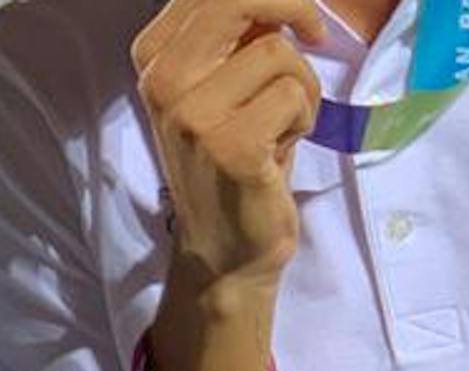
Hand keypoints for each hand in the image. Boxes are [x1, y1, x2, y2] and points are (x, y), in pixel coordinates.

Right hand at [132, 0, 324, 291]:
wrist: (224, 249)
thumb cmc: (234, 158)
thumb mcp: (220, 85)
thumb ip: (234, 33)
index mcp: (152, 57)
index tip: (297, 15)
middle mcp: (162, 81)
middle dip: (293, 7)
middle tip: (316, 33)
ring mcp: (191, 116)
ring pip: (279, 52)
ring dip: (300, 86)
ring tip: (281, 123)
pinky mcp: (230, 147)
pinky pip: (293, 95)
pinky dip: (304, 119)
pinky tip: (281, 149)